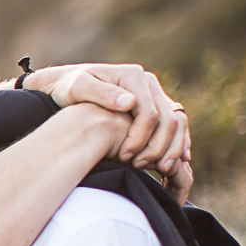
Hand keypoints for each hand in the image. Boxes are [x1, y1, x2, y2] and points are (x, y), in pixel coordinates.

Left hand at [25, 63, 192, 201]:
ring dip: (172, 148)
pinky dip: (176, 144)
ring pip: (177, 123)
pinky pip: (175, 126)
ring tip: (159, 169)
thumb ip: (100, 93)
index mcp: (133, 76)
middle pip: (169, 118)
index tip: (124, 156)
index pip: (149, 112)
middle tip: (140, 165)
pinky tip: (169, 162)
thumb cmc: (68, 88)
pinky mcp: (155, 106)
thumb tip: (129, 102)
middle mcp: (148, 83)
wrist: (68, 85)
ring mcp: (154, 94)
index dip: (140, 137)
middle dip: (158, 146)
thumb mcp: (77, 88)